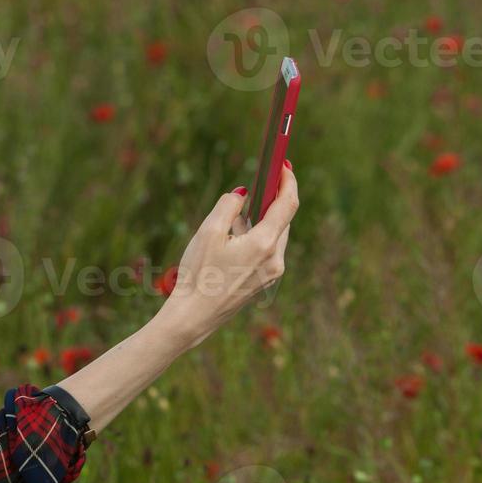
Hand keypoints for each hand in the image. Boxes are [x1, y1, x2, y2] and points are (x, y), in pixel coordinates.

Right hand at [156, 163, 298, 348]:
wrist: (193, 316)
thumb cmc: (198, 274)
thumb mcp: (207, 232)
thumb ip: (228, 206)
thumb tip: (242, 194)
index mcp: (264, 244)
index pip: (287, 204)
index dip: (288, 181)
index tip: (284, 165)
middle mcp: (275, 259)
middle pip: (283, 220)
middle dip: (274, 200)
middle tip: (262, 182)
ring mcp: (272, 273)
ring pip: (276, 236)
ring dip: (263, 220)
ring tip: (240, 213)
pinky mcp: (264, 281)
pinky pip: (268, 251)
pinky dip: (258, 237)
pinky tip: (236, 236)